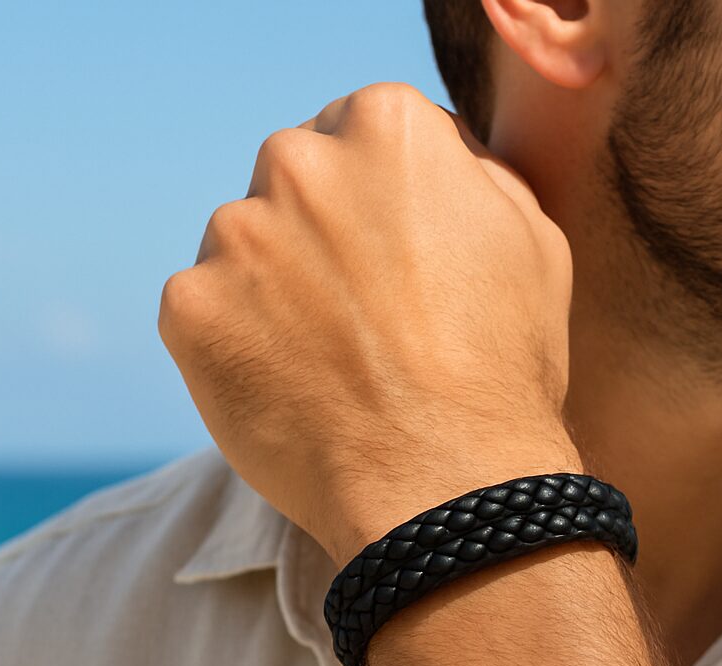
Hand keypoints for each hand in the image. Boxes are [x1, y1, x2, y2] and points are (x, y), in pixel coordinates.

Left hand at [157, 81, 582, 565]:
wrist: (444, 484)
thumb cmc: (503, 368)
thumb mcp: (533, 240)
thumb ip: (472, 174)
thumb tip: (440, 160)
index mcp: (388, 124)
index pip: (367, 135)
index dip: (390, 205)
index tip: (405, 263)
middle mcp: (297, 160)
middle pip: (298, 180)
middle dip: (324, 233)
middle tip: (368, 316)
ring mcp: (235, 234)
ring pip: (248, 247)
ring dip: (276, 289)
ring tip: (334, 364)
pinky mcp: (189, 308)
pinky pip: (208, 314)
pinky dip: (239, 347)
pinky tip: (294, 390)